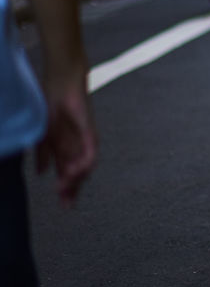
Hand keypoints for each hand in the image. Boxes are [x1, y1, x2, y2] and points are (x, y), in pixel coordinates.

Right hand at [35, 75, 96, 205]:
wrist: (62, 81)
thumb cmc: (51, 101)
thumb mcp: (42, 131)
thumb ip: (43, 152)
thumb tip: (41, 173)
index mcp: (64, 147)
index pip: (67, 173)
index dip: (66, 189)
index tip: (63, 206)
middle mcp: (76, 146)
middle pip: (77, 174)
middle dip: (72, 190)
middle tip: (66, 206)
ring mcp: (84, 140)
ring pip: (85, 166)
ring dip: (75, 179)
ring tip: (64, 188)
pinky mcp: (89, 131)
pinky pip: (91, 151)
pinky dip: (84, 163)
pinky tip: (76, 172)